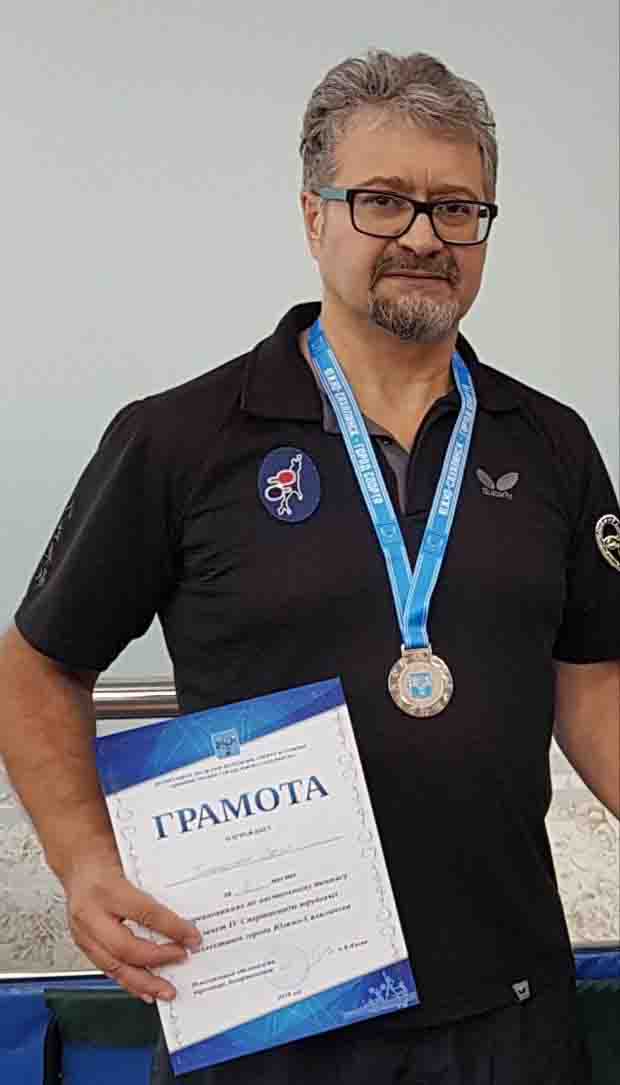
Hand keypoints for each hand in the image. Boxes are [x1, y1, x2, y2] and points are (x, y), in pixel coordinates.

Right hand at [63, 852, 201, 1002]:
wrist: (78, 862)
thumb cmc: (106, 857)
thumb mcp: (132, 861)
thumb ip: (155, 881)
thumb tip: (189, 901)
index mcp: (107, 888)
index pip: (145, 913)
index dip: (172, 928)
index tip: (192, 936)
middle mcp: (91, 913)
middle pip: (126, 947)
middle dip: (158, 958)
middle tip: (182, 958)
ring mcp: (83, 932)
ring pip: (114, 966)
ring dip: (143, 981)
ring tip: (165, 990)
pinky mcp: (83, 944)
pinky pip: (106, 969)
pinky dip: (127, 981)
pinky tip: (144, 989)